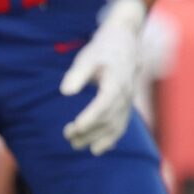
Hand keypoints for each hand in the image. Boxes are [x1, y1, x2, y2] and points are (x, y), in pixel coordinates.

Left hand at [58, 0, 146, 155]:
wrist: (125, 44)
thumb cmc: (103, 50)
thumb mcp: (88, 57)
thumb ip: (77, 74)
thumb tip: (65, 92)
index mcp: (116, 82)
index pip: (104, 104)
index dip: (91, 118)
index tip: (75, 127)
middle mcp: (125, 95)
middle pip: (108, 119)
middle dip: (89, 131)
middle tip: (67, 136)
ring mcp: (128, 102)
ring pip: (115, 126)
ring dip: (97, 139)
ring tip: (75, 145)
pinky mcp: (126, 106)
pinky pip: (121, 127)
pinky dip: (110, 140)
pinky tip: (96, 149)